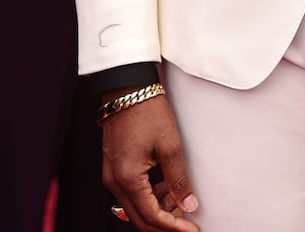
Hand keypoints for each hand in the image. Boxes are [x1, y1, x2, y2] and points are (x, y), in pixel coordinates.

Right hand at [102, 95, 198, 230]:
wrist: (127, 86)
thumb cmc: (148, 111)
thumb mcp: (170, 144)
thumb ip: (178, 179)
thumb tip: (189, 205)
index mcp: (128, 179)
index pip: (151, 217)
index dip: (174, 227)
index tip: (193, 230)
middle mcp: (114, 182)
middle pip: (140, 219)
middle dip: (165, 224)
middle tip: (188, 223)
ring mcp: (111, 174)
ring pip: (135, 208)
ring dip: (158, 210)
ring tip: (182, 200)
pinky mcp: (113, 166)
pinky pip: (131, 193)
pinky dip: (149, 197)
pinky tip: (166, 187)